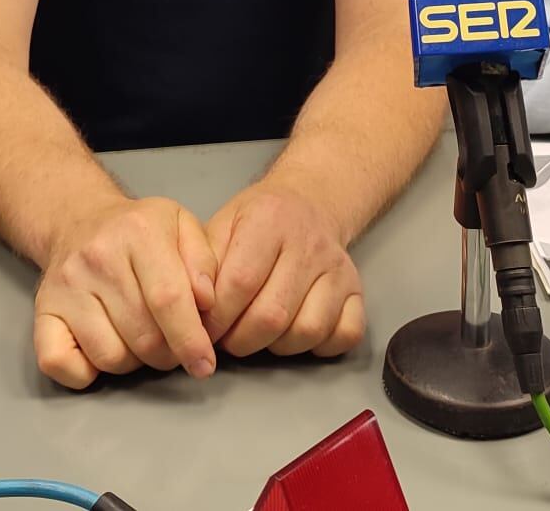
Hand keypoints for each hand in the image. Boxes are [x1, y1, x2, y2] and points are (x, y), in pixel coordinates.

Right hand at [32, 197, 218, 389]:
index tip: (204, 364)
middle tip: (173, 346)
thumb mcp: (181, 225)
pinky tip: (102, 351)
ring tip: (139, 339)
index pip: (168, 299)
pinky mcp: (43, 310)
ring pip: (110, 356)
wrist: (79, 220)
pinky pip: (59, 364)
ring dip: (133, 362)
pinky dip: (84, 373)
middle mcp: (97, 257)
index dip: (190, 340)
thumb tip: (206, 303)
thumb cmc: (139, 231)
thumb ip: (203, 261)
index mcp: (138, 232)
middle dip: (168, 355)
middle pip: (143, 335)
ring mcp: (65, 286)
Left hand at [203, 180, 364, 360]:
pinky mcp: (357, 290)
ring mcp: (338, 268)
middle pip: (272, 314)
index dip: (216, 316)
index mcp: (269, 220)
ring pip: (307, 330)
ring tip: (258, 334)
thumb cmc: (257, 220)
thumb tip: (192, 310)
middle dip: (240, 340)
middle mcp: (309, 243)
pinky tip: (296, 334)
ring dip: (276, 346)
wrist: (309, 201)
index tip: (203, 328)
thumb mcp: (221, 224)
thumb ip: (202, 264)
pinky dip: (319, 347)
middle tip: (227, 339)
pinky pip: (345, 335)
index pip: (240, 282)